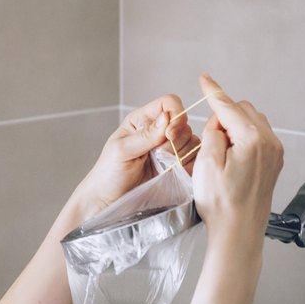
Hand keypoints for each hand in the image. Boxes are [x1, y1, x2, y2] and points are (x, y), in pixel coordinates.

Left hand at [74, 94, 199, 220]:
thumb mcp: (122, 151)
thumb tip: (166, 118)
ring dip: (180, 154)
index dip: (176, 114)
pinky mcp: (177, 166)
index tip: (169, 135)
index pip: (169, 103)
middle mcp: (159, 131)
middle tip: (158, 156)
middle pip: (184, 124)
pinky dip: (188, 165)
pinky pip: (195, 159)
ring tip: (162, 166)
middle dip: (175, 141)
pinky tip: (172, 172)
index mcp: (143, 120)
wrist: (110, 200)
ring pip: (192, 141)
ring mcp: (170, 149)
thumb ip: (145, 135)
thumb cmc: (109, 173)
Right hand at [192, 74, 283, 256]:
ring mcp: (274, 154)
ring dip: (233, 128)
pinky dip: (242, 139)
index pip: (229, 107)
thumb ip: (212, 133)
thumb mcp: (206, 163)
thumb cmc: (221, 204)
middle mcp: (270, 143)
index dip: (213, 92)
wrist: (238, 233)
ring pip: (251, 124)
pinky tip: (230, 158)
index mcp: (253, 140)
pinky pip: (258, 138)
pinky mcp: (273, 164)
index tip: (204, 78)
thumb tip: (218, 122)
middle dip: (223, 117)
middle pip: (243, 111)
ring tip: (219, 153)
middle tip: (208, 140)